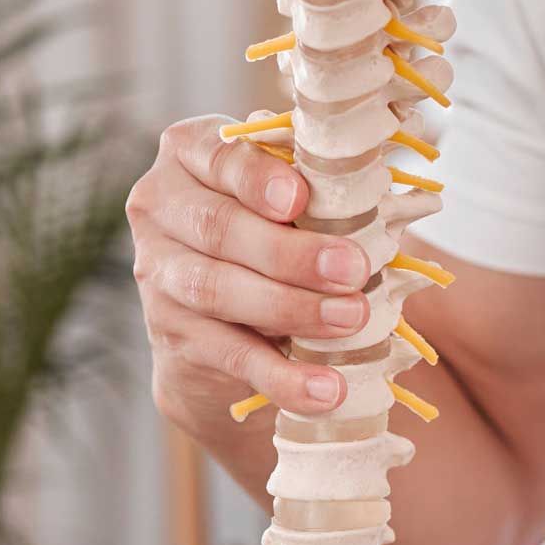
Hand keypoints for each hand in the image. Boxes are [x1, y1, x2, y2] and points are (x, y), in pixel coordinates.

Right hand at [126, 115, 373, 434]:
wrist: (227, 335)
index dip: (257, 178)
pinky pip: (232, 356)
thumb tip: (385, 182)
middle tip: (353, 271)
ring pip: (217, 289)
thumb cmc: (279, 248)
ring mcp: (159, 273)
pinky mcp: (174, 335)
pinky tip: (326, 390)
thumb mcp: (296, 209)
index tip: (300, 200)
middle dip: (291, 253)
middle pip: (220, 227)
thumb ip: (321, 189)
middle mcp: (161, 207)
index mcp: (191, 154)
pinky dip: (283, 377)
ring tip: (351, 320)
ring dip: (291, 307)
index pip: (217, 156)